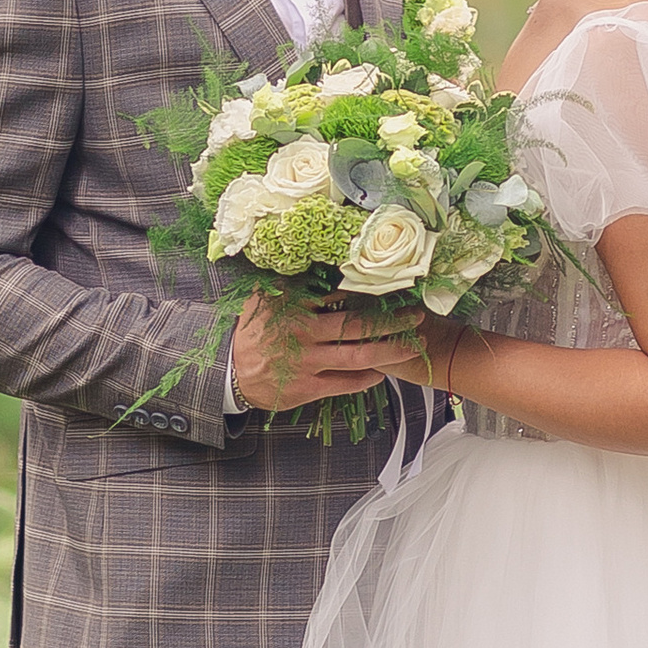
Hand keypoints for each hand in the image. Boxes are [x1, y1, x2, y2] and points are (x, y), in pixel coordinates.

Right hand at [231, 295, 435, 410]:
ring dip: (390, 350)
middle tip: (417, 315)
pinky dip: (367, 378)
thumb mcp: (268, 297)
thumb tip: (324, 259)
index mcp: (297, 308)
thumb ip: (296, 283)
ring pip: (358, 357)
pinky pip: (346, 383)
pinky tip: (382, 372)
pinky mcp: (308, 388)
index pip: (342, 297)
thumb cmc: (254, 331)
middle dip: (393, 322)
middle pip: (358, 327)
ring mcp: (308, 364)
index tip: (397, 288)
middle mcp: (305, 335)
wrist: (230, 370)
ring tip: (412, 344)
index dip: (374, 294)